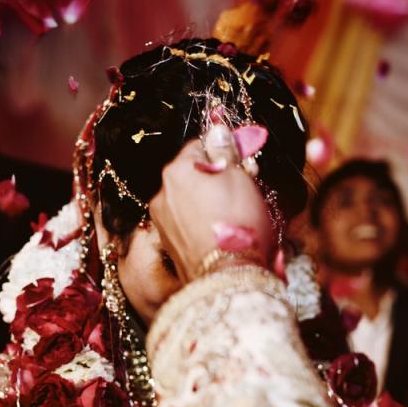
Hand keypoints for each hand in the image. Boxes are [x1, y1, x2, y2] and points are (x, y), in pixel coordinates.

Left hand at [149, 124, 273, 283]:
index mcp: (176, 170)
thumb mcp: (240, 177)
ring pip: (191, 200)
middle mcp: (161, 193)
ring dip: (211, 202)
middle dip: (218, 179)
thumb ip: (225, 150)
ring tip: (236, 216)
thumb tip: (217, 128)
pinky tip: (223, 233)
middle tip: (245, 192)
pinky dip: (204, 223)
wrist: (227, 278)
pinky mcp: (169, 245)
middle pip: (193, 174)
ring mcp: (162, 222)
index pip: (200, 146)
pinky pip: (188, 223)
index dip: (225, 153)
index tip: (243, 165)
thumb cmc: (238, 224)